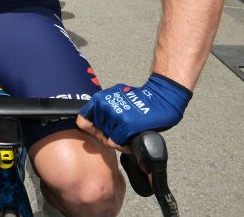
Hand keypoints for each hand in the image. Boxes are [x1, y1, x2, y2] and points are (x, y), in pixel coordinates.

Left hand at [77, 74, 191, 150]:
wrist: (161, 99)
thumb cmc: (139, 100)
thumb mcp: (115, 98)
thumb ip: (102, 109)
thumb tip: (88, 125)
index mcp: (99, 99)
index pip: (83, 121)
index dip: (91, 129)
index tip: (99, 131)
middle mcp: (104, 106)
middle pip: (97, 133)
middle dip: (107, 137)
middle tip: (118, 134)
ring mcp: (115, 116)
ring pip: (107, 140)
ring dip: (117, 141)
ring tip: (126, 136)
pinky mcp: (126, 125)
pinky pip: (117, 143)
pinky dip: (123, 145)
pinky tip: (130, 141)